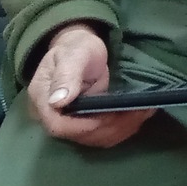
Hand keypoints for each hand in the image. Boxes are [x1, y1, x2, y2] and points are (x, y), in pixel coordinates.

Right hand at [29, 23, 152, 147]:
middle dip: (110, 126)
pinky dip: (124, 127)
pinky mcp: (87, 122)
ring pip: (95, 138)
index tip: (109, 116)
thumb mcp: (72, 55)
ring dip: (121, 129)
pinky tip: (140, 115)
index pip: (59, 126)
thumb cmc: (76, 47)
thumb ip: (66, 76)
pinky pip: (104, 133)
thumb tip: (57, 102)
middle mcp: (55, 116)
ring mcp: (71, 121)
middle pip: (80, 136)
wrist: (80, 47)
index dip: (84, 127)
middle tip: (137, 111)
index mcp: (43, 100)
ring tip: (143, 112)